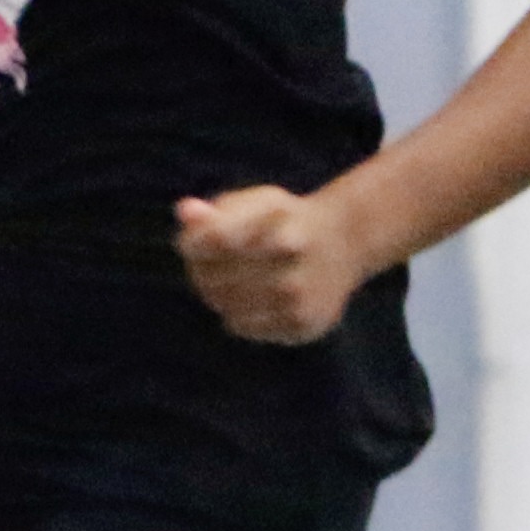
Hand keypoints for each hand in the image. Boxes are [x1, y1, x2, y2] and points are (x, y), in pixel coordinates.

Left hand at [174, 184, 371, 344]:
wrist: (345, 242)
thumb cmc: (283, 221)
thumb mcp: (254, 203)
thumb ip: (215, 212)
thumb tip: (185, 210)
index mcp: (274, 214)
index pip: (212, 239)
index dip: (195, 246)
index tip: (198, 245)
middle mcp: (289, 249)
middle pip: (210, 277)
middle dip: (204, 272)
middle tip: (218, 265)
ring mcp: (298, 289)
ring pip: (224, 306)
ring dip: (220, 297)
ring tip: (238, 281)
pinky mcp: (304, 320)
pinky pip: (244, 327)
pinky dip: (241, 316)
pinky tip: (258, 300)